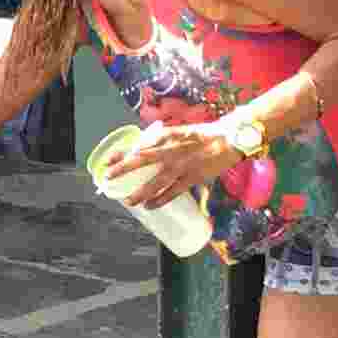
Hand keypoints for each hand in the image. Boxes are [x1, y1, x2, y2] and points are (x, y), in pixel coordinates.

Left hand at [103, 123, 242, 209]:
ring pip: (156, 182)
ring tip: (128, 201)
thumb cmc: (201, 134)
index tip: (108, 160)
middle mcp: (170, 151)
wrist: (229, 138)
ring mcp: (181, 166)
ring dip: (141, 192)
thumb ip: (161, 139)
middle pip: (141, 161)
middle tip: (108, 177)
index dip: (122, 153)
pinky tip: (150, 206)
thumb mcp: (178, 131)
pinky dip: (161, 200)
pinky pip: (173, 192)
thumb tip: (143, 147)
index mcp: (165, 138)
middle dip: (123, 169)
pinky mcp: (192, 178)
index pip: (138, 145)